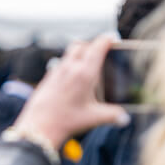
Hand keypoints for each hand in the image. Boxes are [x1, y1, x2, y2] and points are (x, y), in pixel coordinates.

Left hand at [13, 35, 129, 146]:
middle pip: (83, 45)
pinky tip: (72, 74)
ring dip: (80, 51)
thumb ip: (113, 116)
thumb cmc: (66, 121)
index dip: (107, 39)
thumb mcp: (94, 118)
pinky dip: (69, 62)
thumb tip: (125, 118)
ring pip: (70, 52)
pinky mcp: (49, 77)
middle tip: (102, 48)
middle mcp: (70, 68)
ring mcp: (58, 71)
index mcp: (85, 73)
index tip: (113, 37)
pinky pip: (61, 62)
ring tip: (88, 59)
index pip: (98, 47)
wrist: (39, 126)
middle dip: (94, 44)